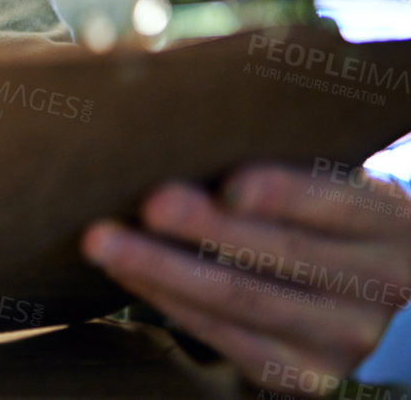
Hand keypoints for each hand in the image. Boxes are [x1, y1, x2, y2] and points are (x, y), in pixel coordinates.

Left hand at [81, 163, 410, 396]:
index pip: (338, 204)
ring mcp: (342, 338)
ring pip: (244, 300)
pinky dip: (167, 300)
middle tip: (149, 203)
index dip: (285, 193)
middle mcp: (378, 286)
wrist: (357, 296)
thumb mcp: (328, 182)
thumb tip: (191, 114)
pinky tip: (124, 270)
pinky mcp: (300, 374)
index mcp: (389, 225)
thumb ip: (283, 158)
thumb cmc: (319, 214)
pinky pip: (226, 336)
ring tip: (105, 241)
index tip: (231, 183)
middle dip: (208, 227)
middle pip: (284, 253)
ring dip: (165, 268)